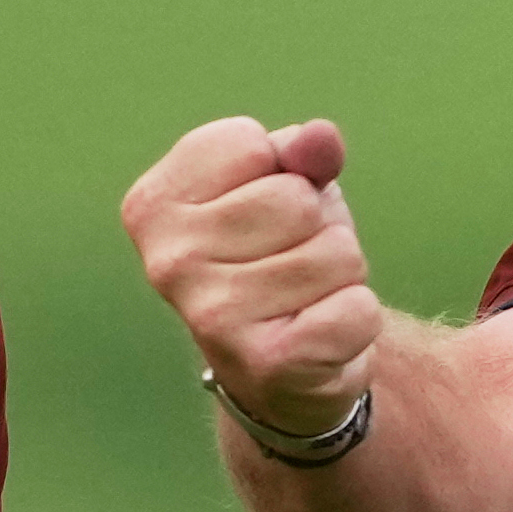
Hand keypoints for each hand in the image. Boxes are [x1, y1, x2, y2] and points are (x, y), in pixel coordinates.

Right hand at [122, 115, 377, 442]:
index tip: (259, 215)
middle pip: (297, 200)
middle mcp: (168, 262)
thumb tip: (320, 138)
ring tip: (306, 298)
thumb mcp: (284, 188)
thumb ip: (301, 154)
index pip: (250, 144)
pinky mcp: (267, 364)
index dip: (279, 172)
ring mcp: (213, 317)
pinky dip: (359, 317)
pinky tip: (321, 333)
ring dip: (341, 273)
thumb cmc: (276, 259)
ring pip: (335, 253)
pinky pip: (356, 309)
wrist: (280, 373)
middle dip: (317, 226)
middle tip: (292, 264)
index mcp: (154, 206)